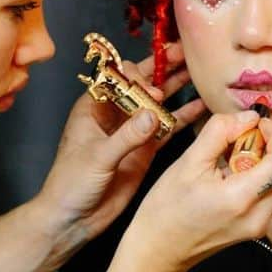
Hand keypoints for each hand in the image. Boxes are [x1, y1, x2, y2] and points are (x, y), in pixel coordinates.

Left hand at [36, 42, 202, 251]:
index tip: (153, 92)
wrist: (73, 219)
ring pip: (157, 103)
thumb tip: (153, 114)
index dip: (138, 78)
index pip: (118, 79)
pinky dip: (183, 118)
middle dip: (161, 68)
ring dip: (176, 88)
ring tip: (198, 71)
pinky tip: (201, 106)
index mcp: (93, 107)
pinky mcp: (145, 150)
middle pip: (141, 83)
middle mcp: (114, 114)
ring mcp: (132, 132)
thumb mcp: (97, 157)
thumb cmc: (70, 184)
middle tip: (184, 53)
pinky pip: (167, 129)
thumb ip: (126, 136)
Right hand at [119, 110, 271, 271]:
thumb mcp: (187, 162)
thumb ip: (220, 132)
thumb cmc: (166, 212)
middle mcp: (258, 216)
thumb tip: (248, 117)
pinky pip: (270, 193)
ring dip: (265, 159)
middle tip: (245, 133)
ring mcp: (259, 225)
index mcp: (241, 199)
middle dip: (271, 144)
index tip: (258, 122)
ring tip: (234, 152)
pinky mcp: (256, 227)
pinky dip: (259, 175)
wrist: (159, 252)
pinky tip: (234, 170)